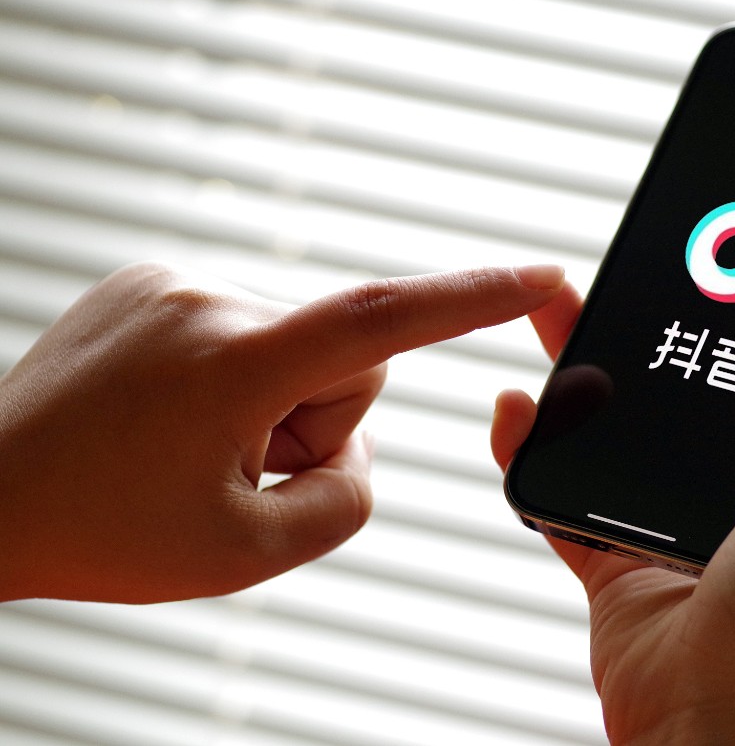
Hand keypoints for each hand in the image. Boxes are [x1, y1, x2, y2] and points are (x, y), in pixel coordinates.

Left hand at [0, 261, 563, 602]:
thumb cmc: (98, 531)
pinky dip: (238, 373)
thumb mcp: (245, 552)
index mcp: (233, 363)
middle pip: (347, 355)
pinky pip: (248, 324)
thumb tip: (358, 444)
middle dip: (322, 417)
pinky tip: (175, 412)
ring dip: (275, 400)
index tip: (542, 275)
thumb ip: (347, 501)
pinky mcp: (154, 280)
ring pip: (298, 341)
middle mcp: (208, 299)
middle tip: (242, 468)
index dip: (475, 297)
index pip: (384, 318)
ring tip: (195, 444)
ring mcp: (174, 282)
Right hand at [492, 286, 734, 744]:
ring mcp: (682, 529)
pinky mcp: (617, 559)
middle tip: (629, 279)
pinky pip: (565, 494)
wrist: (708, 722)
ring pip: (628, 430)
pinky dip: (534, 451)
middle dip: (663, 333)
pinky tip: (514, 408)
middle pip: (700, 393)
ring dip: (588, 373)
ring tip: (558, 314)